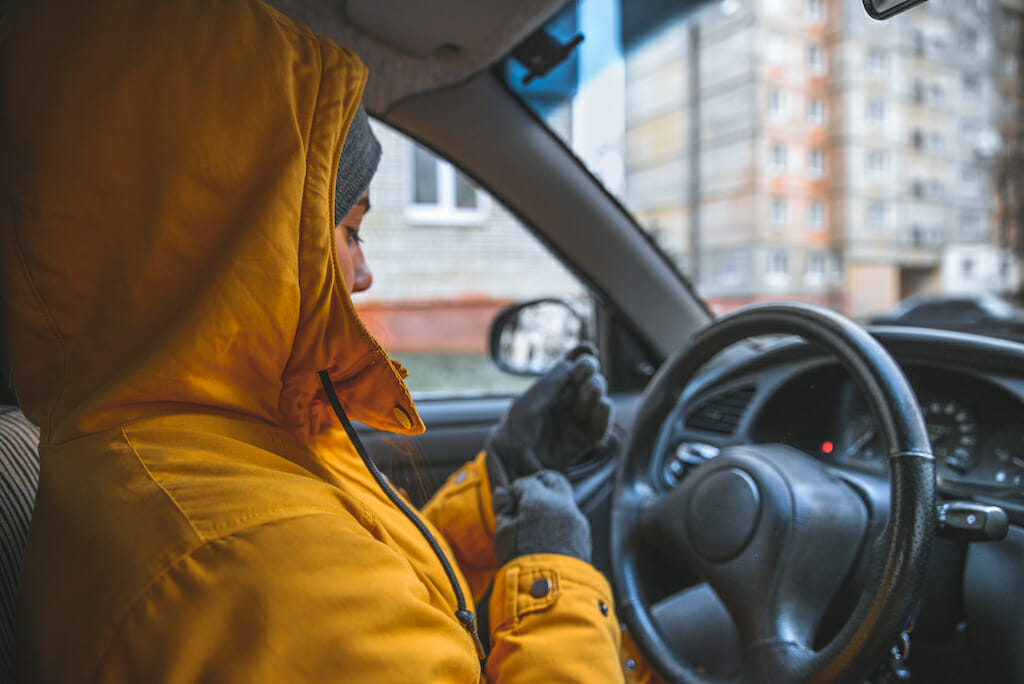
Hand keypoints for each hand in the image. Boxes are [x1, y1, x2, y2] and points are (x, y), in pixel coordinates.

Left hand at [485, 351, 612, 489]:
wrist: (510, 465)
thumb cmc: (512, 433)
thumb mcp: (527, 405)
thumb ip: (549, 385)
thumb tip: (571, 363)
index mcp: (550, 392)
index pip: (570, 370)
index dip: (580, 358)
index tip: (588, 350)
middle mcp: (565, 405)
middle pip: (585, 383)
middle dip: (589, 373)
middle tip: (587, 369)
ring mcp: (575, 423)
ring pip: (595, 401)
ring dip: (597, 391)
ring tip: (593, 387)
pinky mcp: (583, 443)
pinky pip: (599, 427)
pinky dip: (604, 415)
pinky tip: (604, 404)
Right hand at [492, 470, 590, 564]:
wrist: (549, 590)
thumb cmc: (522, 561)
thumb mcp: (504, 533)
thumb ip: (503, 508)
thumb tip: (502, 493)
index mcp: (540, 500)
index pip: (527, 482)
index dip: (515, 490)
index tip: (510, 501)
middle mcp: (562, 505)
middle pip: (554, 480)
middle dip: (540, 483)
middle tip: (527, 496)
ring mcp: (577, 519)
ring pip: (565, 499)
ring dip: (551, 503)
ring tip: (536, 520)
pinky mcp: (584, 535)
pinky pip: (571, 518)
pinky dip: (560, 519)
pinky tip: (548, 534)